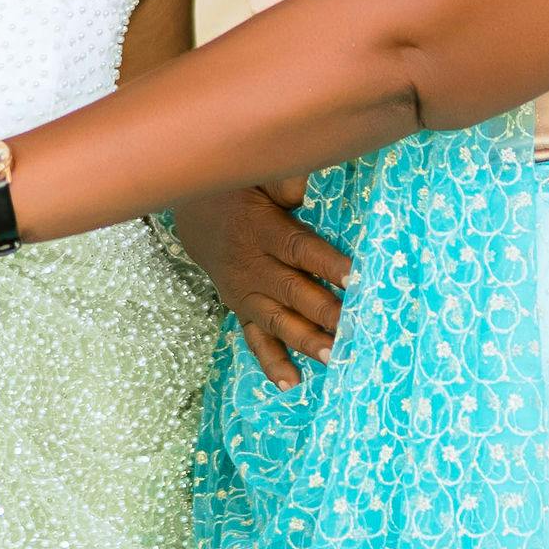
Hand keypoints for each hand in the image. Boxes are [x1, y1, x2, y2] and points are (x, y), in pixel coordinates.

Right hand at [171, 178, 349, 387]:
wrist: (191, 211)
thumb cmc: (238, 187)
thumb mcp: (259, 174)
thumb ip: (289, 178)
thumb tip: (321, 164)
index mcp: (261, 229)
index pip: (298, 249)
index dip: (326, 263)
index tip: (357, 277)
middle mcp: (251, 266)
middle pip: (292, 291)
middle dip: (323, 312)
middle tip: (353, 329)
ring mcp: (244, 292)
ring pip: (276, 320)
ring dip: (304, 339)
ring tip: (333, 357)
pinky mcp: (240, 308)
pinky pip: (254, 338)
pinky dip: (271, 361)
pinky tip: (291, 383)